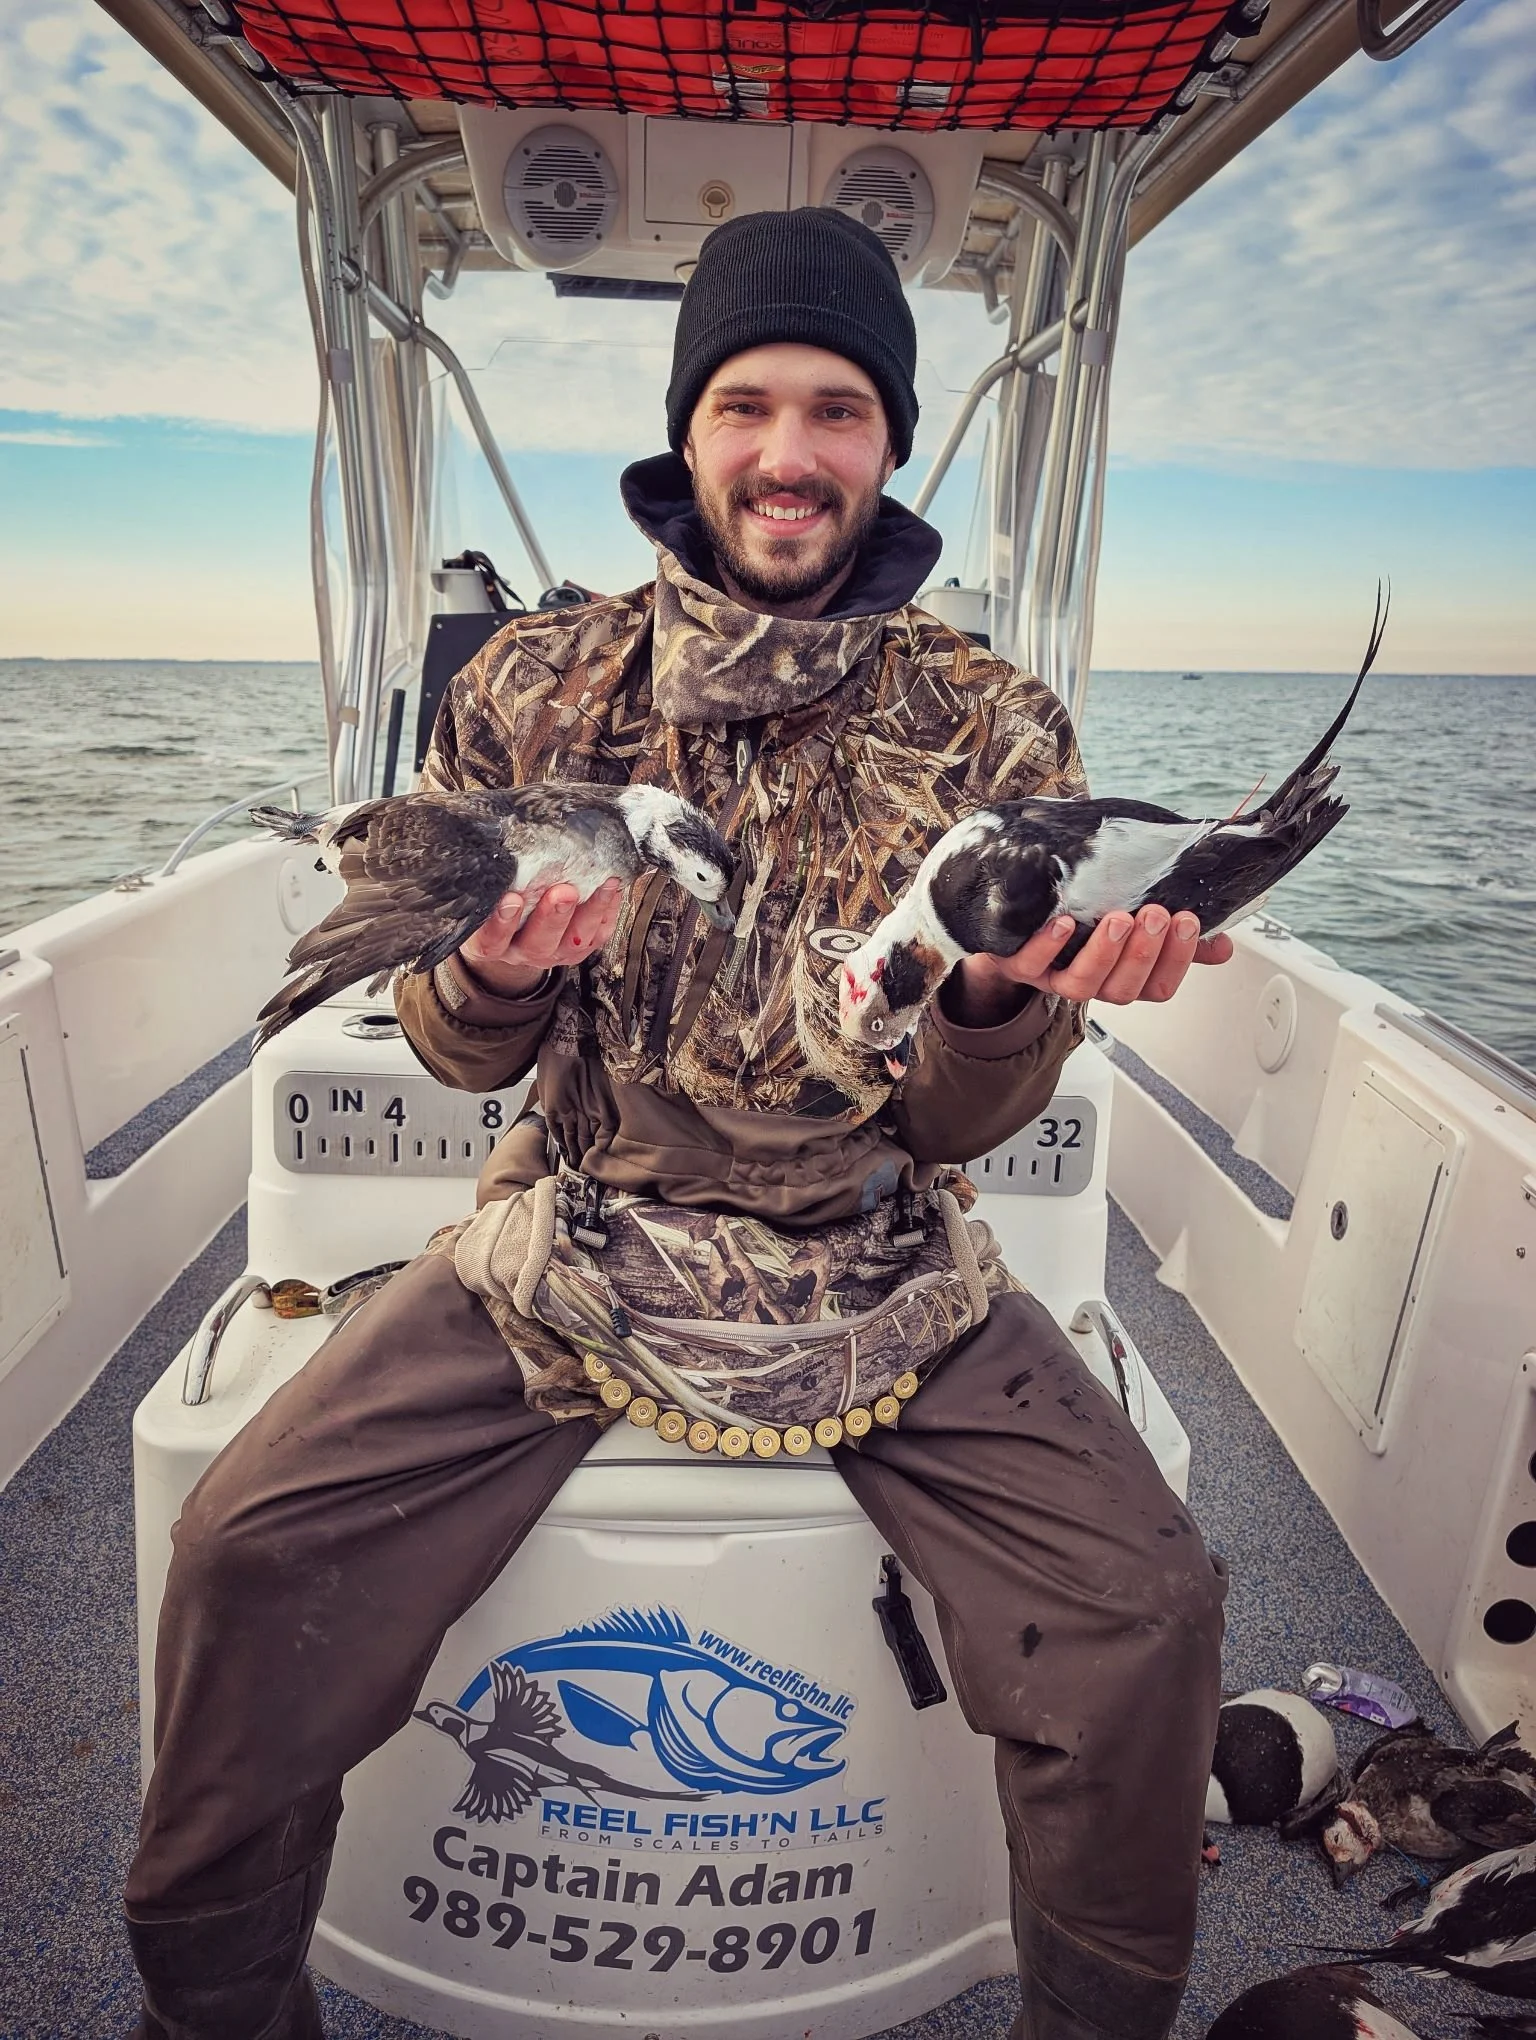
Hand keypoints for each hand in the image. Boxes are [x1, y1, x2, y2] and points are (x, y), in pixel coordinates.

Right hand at [458, 879, 623, 997]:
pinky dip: (607, 913)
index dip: (501, 923)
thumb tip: (501, 837)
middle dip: (553, 916)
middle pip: (538, 943)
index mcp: (491, 943)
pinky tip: (613, 890)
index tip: (511, 899)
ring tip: (604, 884)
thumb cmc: (491, 904)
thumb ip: (490, 878)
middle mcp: (521, 952)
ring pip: (573, 942)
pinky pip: (595, 938)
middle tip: (564, 891)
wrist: (507, 934)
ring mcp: (551, 954)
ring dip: (590, 912)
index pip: (491, 939)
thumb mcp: (481, 896)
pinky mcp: (576, 950)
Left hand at [961, 906, 1233, 1011]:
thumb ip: (1175, 933)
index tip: (1189, 921)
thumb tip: (1223, 943)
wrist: (1015, 920)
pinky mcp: (1019, 964)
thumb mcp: (1135, 924)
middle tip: (1155, 914)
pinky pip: (1032, 964)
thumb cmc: (1082, 920)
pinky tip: (1062, 924)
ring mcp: (1054, 976)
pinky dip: (1048, 946)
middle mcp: (1093, 983)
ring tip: (1117, 919)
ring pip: (1083, 984)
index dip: (1177, 959)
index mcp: (1124, 977)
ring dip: (1104, 952)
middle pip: (1125, 989)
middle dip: (1144, 952)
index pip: (1160, 986)